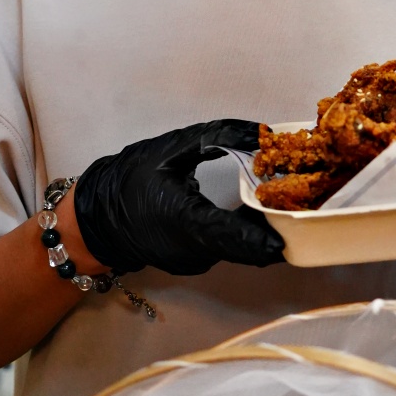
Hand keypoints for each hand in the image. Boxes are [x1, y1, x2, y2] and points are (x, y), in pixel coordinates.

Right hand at [74, 119, 284, 276]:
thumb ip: (217, 138)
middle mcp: (192, 250)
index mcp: (184, 220)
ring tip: (281, 202)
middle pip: (242, 246)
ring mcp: (192, 261)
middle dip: (270, 230)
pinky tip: (252, 212)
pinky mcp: (191, 263)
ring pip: (235, 249)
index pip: (230, 235)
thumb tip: (258, 133)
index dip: (260, 239)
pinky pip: (223, 249)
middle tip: (300, 207)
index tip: (286, 240)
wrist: (96, 216)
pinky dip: (239, 234)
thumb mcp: (171, 149)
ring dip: (256, 231)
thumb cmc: (129, 180)